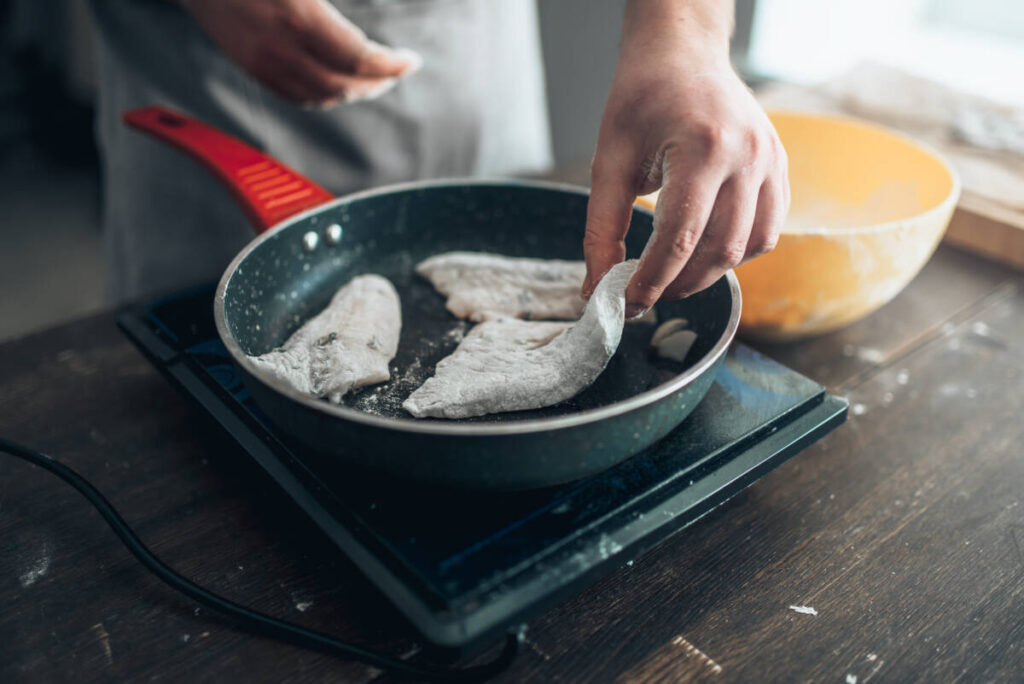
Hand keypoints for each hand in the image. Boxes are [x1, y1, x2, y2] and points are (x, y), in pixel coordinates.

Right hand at [181, 0, 420, 105]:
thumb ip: (332, 6)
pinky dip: (325, 97)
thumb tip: (364, 33)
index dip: (391, 65)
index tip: (411, 61)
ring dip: (354, 92)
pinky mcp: (250, 66)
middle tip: (397, 70)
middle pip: (344, 85)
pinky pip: (296, 96)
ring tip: (373, 79)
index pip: (359, 59)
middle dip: (377, 82)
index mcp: (300, 15)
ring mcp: (262, 61)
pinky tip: (338, 84)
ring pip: (322, 97)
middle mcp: (281, 46)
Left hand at [582, 0, 788, 318]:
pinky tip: (704, 251)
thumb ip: (602, 228)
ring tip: (673, 277)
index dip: (653, 280)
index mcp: (703, 146)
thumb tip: (596, 287)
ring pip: (750, 246)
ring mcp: (771, 161)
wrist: (682, 54)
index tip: (628, 304)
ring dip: (710, 274)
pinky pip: (768, 229)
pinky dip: (737, 252)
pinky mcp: (779, 167)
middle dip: (680, 283)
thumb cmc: (642, 99)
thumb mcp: (609, 159)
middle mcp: (748, 155)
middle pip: (720, 249)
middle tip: (646, 295)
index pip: (681, 236)